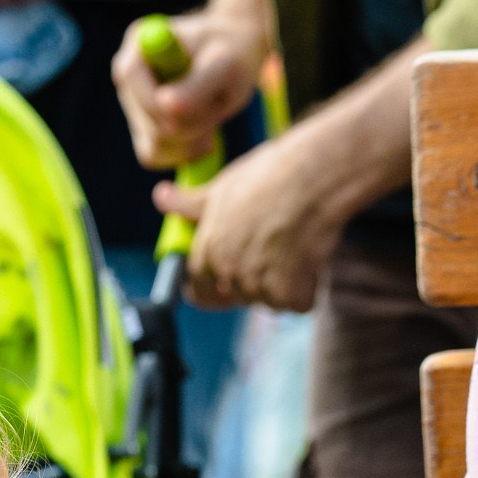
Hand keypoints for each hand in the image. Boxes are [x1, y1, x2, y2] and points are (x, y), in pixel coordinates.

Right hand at [112, 7, 267, 169]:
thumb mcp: (225, 65)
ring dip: (191, 141)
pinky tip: (203, 133)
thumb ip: (196, 85)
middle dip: (192, 126)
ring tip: (213, 117)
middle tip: (218, 108)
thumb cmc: (233, 51)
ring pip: (153, 146)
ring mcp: (130, 100)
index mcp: (140, 46)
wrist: (234, 51)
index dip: (178, 113)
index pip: (146, 97)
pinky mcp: (138, 124)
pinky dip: (182, 152)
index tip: (209, 102)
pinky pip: (153, 156)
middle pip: (150, 126)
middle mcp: (127, 73)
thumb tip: (164, 106)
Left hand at [157, 132, 344, 311]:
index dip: (212, 289)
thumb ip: (191, 204)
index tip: (223, 288)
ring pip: (268, 300)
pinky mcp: (289, 292)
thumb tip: (161, 197)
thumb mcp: (224, 185)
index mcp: (208, 249)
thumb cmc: (272, 174)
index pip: (198, 289)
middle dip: (252, 283)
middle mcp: (228, 271)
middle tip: (273, 255)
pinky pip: (296, 303)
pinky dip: (307, 289)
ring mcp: (257, 284)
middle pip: (236, 296)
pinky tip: (311, 260)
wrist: (317, 175)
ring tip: (294, 249)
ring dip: (282, 285)